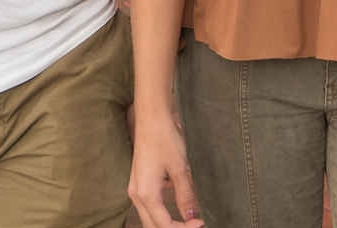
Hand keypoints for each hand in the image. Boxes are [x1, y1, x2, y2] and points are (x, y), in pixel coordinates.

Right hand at [127, 107, 203, 227]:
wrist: (151, 118)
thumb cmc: (164, 139)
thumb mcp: (179, 169)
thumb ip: (185, 195)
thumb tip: (191, 216)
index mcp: (146, 194)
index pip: (165, 225)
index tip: (201, 222)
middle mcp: (136, 195)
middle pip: (153, 226)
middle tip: (194, 224)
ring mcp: (135, 189)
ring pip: (150, 218)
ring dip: (167, 222)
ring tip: (189, 219)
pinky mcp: (139, 183)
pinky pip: (149, 206)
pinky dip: (163, 211)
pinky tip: (178, 201)